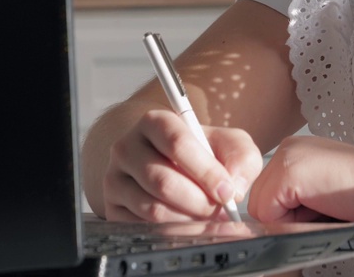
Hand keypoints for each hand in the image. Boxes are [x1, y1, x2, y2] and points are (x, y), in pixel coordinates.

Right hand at [101, 108, 262, 221]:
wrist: (171, 162)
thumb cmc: (203, 151)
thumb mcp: (230, 144)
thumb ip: (241, 158)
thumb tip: (234, 188)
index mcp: (155, 122)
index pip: (178, 144)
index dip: (206, 172)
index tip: (227, 191)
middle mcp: (127, 147)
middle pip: (163, 181)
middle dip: (199, 202)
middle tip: (219, 209)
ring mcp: (114, 178)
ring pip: (152, 208)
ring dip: (187, 218)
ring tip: (207, 215)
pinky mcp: (112, 206)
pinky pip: (141, 226)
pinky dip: (171, 230)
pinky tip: (188, 223)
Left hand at [247, 135, 353, 223]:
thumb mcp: (321, 187)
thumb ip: (295, 196)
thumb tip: (272, 221)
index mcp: (294, 151)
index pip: (267, 194)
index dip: (289, 212)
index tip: (320, 204)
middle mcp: (286, 149)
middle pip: (260, 201)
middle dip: (287, 216)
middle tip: (324, 205)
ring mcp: (285, 158)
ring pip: (261, 209)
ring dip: (290, 219)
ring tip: (324, 205)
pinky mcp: (288, 174)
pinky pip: (268, 214)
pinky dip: (292, 221)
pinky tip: (321, 205)